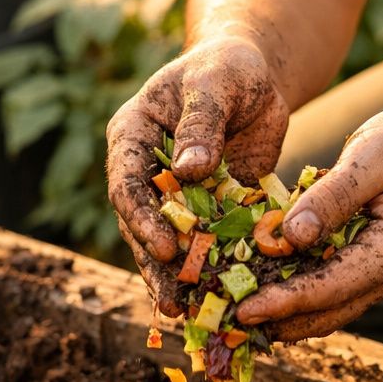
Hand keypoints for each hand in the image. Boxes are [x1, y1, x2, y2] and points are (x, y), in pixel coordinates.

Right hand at [106, 36, 287, 313]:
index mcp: (132, 135)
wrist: (256, 74)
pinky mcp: (206, 206)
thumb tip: (188, 170)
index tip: (167, 245)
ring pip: (170, 240)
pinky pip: (204, 241)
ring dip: (178, 276)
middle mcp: (145, 170)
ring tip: (188, 313)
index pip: (126, 183)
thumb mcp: (216, 84)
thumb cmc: (228, 68)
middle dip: (156, 263)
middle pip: (142, 223)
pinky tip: (221, 297)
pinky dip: (212, 267)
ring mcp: (174, 192)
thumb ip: (202, 123)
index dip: (143, 218)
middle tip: (172, 300)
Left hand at [234, 103, 382, 340]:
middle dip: (277, 321)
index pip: (333, 286)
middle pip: (329, 312)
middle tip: (225, 322)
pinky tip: (263, 292)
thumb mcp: (372, 153)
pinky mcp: (374, 269)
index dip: (285, 301)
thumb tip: (290, 237)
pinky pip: (333, 293)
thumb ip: (332, 196)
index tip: (242, 309)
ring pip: (330, 311)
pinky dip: (298, 298)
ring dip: (285, 317)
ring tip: (235, 316)